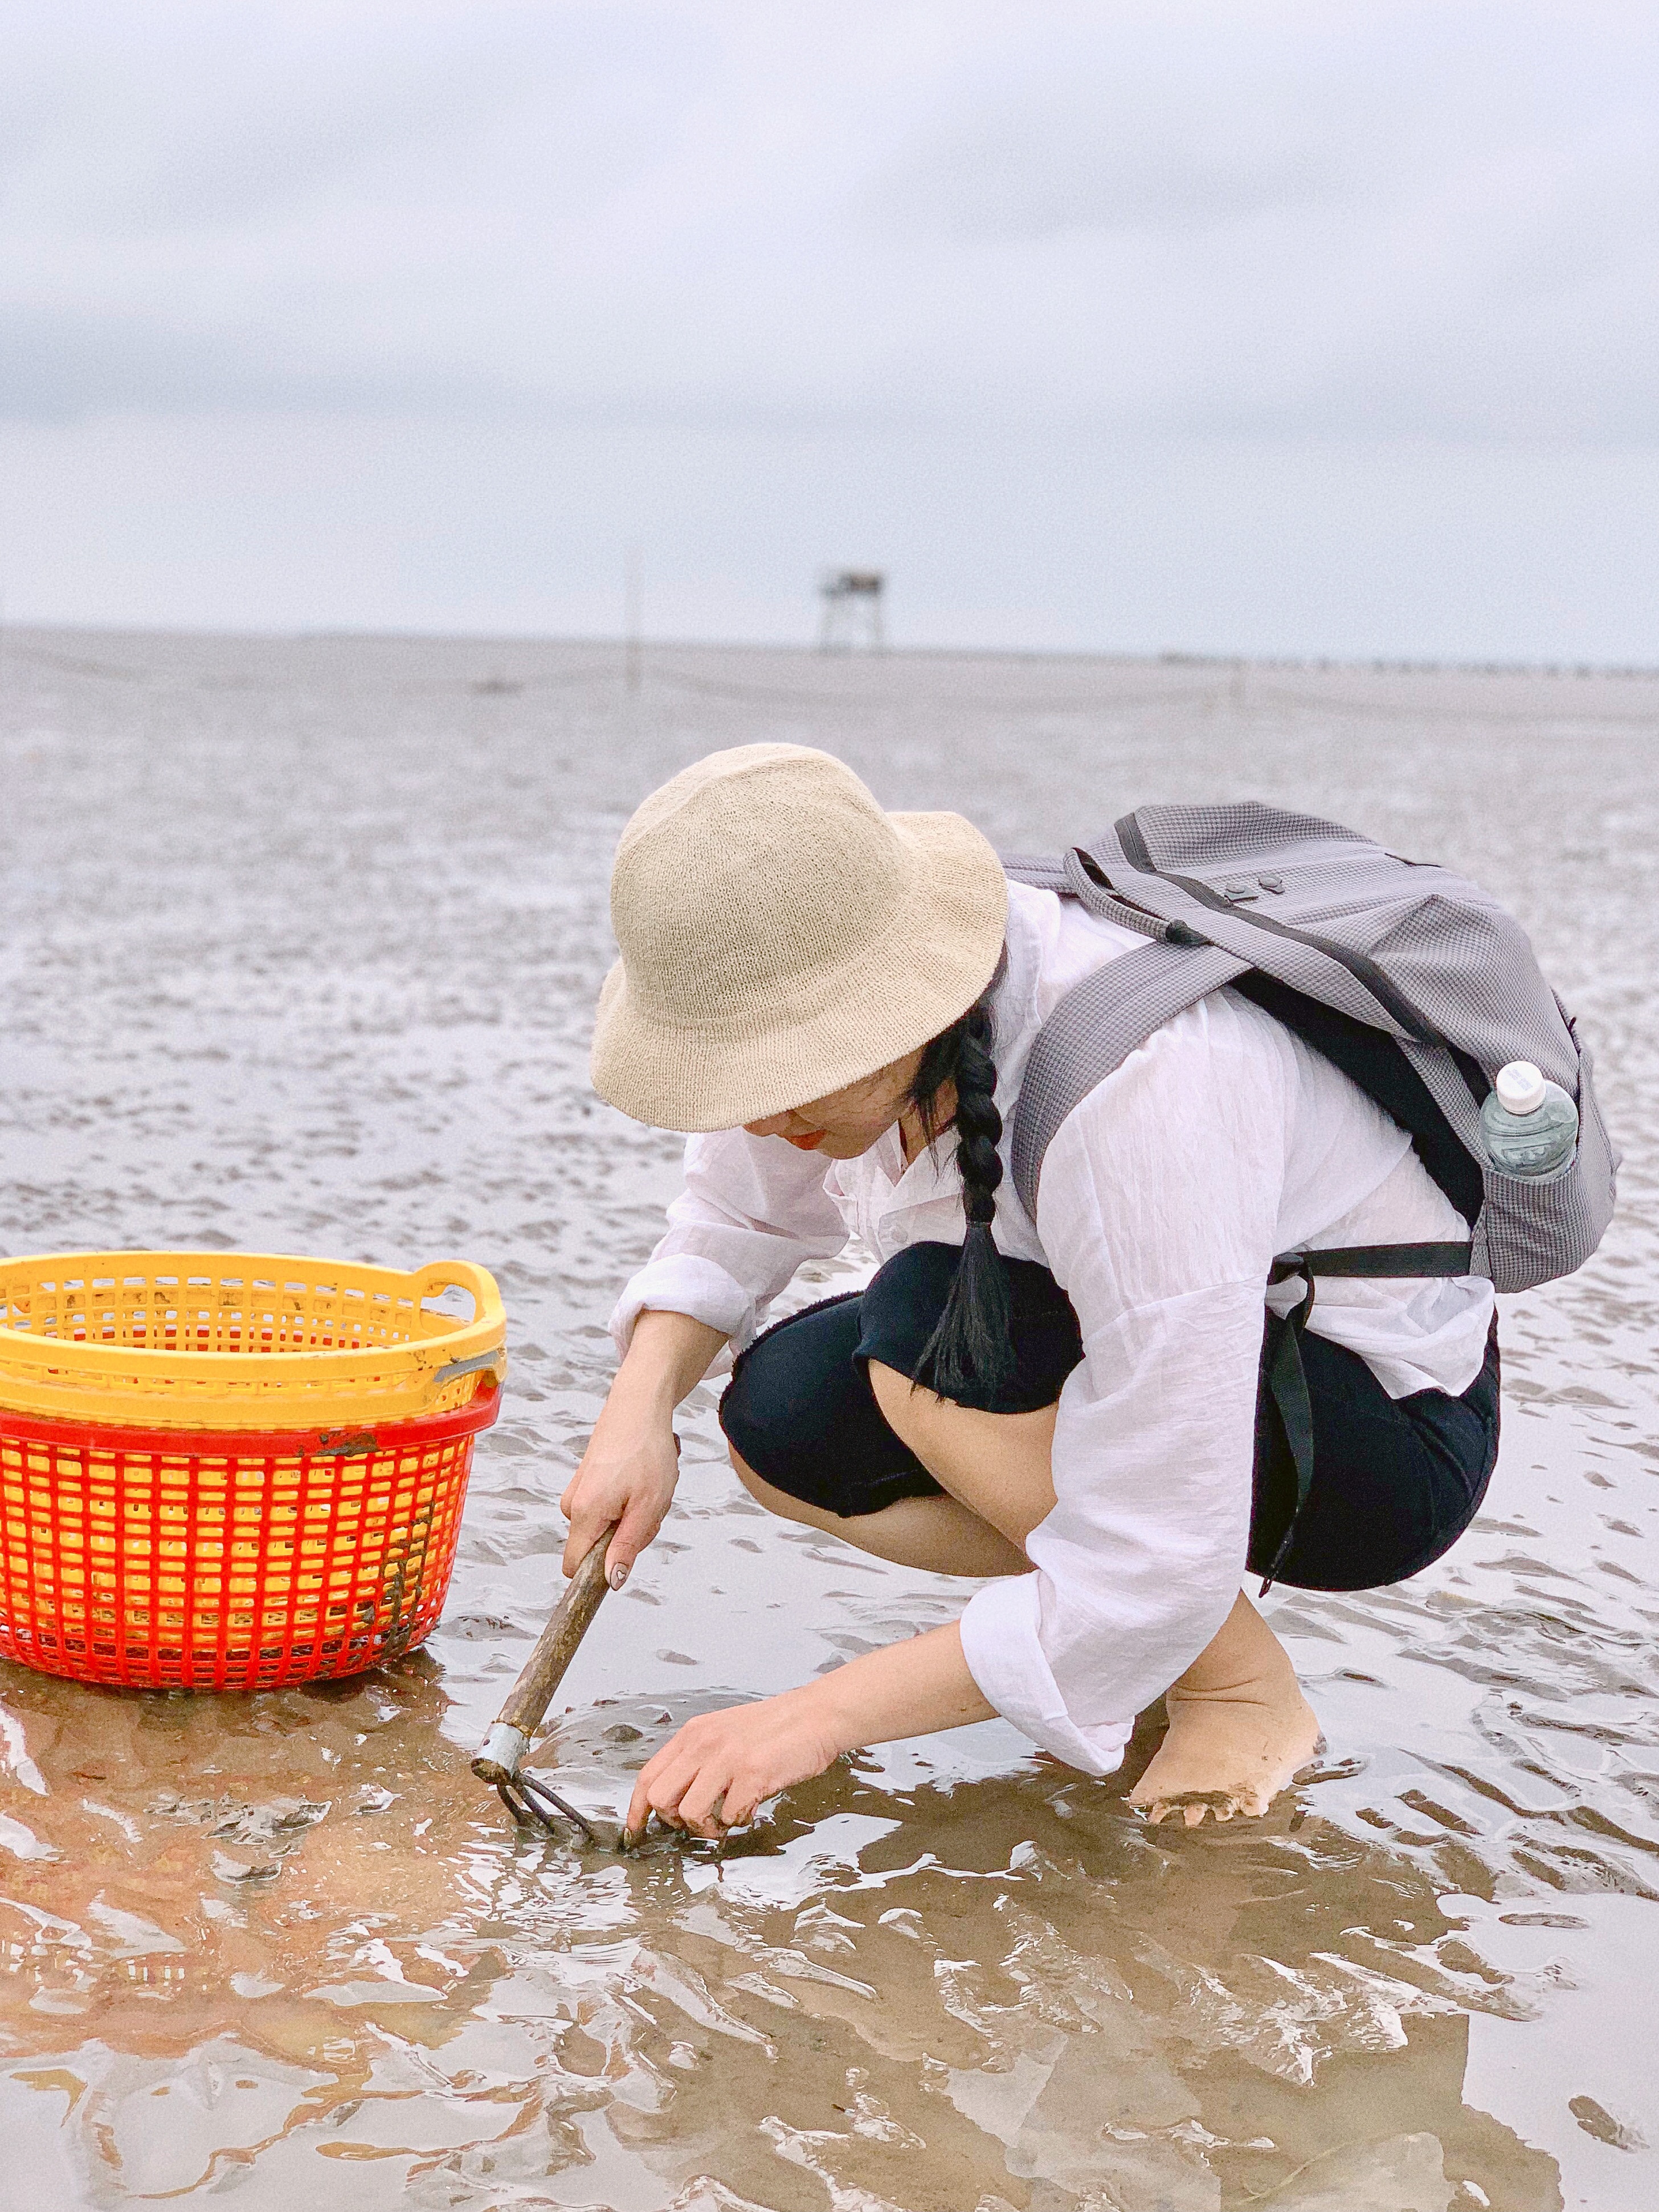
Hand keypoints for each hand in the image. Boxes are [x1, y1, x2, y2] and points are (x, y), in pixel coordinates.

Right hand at [560, 1309, 725, 1581]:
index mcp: (585, 1513)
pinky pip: (607, 1508)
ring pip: (606, 1526)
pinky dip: (628, 1500)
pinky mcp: (586, 1481)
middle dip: (629, 1536)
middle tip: (651, 1506)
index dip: (597, 1574)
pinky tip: (641, 1478)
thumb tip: (611, 1582)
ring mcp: (578, 1491)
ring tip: (648, 1487)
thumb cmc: (647, 1452)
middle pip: (598, 1547)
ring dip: (633, 1515)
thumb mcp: (648, 1506)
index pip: (574, 1566)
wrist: (639, 1405)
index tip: (625, 1560)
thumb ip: (626, 1547)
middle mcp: (573, 1505)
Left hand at [625, 1688, 843, 1839]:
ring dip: (706, 1828)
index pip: (647, 1776)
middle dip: (674, 1822)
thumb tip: (677, 1798)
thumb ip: (698, 1759)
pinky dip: (739, 1822)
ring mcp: (727, 1758)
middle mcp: (704, 1744)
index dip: (636, 1811)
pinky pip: (730, 1816)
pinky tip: (751, 1808)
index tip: (635, 1832)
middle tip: (698, 1823)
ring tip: (725, 1821)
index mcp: (693, 1734)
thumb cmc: (773, 1729)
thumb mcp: (724, 1733)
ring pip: (689, 1812)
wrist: (815, 1715)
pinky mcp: (752, 1773)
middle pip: (660, 1798)